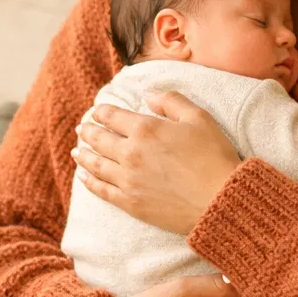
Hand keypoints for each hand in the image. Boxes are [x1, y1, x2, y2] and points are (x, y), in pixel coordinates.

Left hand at [72, 91, 242, 235]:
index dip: (101, 111)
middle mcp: (130, 153)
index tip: (98, 111)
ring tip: (77, 151)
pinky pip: (102, 190)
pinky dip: (89, 182)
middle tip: (82, 129)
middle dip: (87, 131)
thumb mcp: (198, 118)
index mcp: (145, 128)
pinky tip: (84, 178)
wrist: (220, 200)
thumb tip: (148, 93)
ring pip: (95, 164)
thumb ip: (171, 100)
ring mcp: (128, 180)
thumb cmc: (214, 157)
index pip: (111, 115)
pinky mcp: (131, 203)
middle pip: (98, 139)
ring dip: (83, 155)